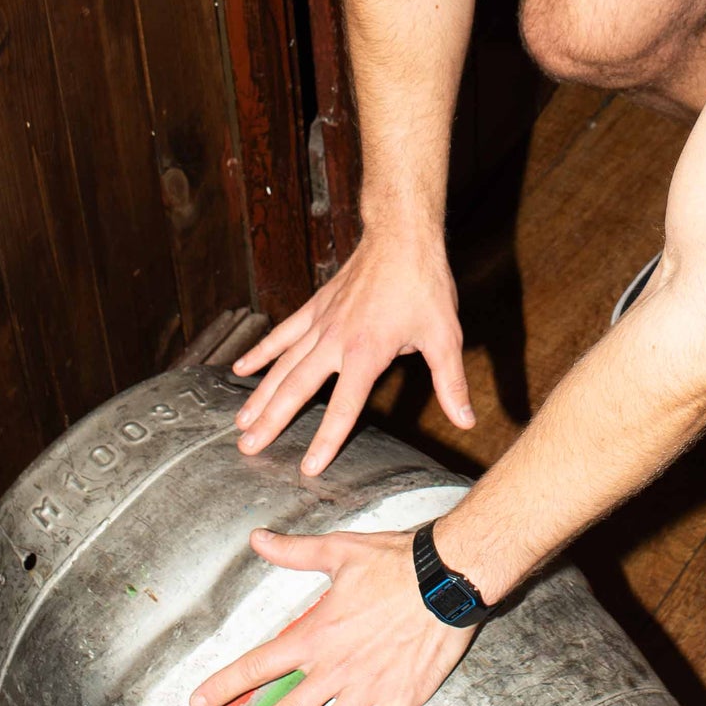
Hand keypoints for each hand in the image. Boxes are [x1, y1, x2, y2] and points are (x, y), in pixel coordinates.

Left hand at [187, 526, 473, 705]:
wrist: (448, 576)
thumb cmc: (395, 560)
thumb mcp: (341, 551)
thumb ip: (295, 552)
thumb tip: (257, 539)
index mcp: (318, 634)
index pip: (261, 664)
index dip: (227, 684)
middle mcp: (337, 668)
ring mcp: (369, 688)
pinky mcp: (402, 697)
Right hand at [230, 230, 472, 473]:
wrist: (401, 236)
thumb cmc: (424, 284)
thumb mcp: (445, 336)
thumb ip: (451, 383)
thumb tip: (466, 421)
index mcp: (367, 352)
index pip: (343, 406)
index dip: (326, 440)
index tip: (308, 469)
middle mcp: (336, 340)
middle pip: (297, 388)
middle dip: (272, 421)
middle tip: (248, 449)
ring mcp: (321, 322)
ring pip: (282, 364)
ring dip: (259, 394)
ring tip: (240, 423)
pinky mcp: (315, 307)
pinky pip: (282, 333)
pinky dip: (261, 352)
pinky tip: (240, 369)